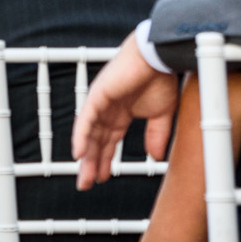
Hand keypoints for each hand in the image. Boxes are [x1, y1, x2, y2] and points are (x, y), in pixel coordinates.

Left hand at [71, 34, 182, 188]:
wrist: (158, 57)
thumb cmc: (159, 78)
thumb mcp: (161, 114)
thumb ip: (156, 135)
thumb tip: (154, 157)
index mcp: (121, 114)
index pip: (108, 141)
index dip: (105, 159)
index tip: (103, 177)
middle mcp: (107, 110)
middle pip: (96, 141)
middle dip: (92, 164)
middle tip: (87, 184)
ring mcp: (100, 103)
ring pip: (89, 134)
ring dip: (86, 156)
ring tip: (83, 176)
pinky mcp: (97, 95)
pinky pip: (86, 119)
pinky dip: (81, 136)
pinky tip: (79, 153)